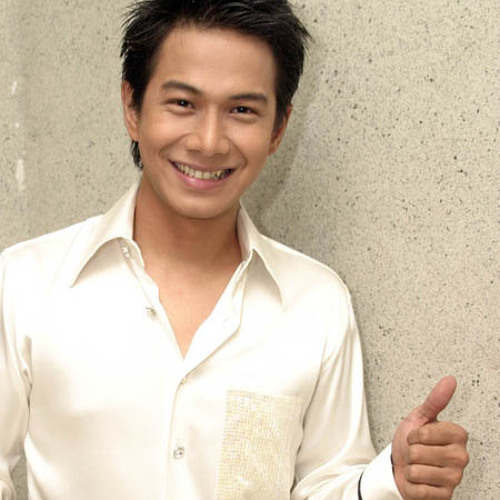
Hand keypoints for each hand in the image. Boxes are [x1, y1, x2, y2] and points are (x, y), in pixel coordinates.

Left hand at [391, 376, 468, 499]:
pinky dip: (412, 485)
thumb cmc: (412, 441)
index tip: (418, 435)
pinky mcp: (445, 495)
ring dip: (410, 468)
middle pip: (418, 452)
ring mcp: (454, 478)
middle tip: (416, 452)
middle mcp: (461, 457)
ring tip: (417, 466)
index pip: (426, 433)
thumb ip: (435, 400)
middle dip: (410, 452)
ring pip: (416, 470)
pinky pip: (419, 488)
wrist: (402, 467)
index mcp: (457, 435)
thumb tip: (450, 380)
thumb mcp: (420, 417)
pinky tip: (420, 480)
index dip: (413, 434)